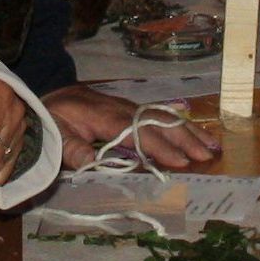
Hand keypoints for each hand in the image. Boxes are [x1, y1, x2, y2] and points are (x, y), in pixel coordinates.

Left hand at [45, 84, 219, 170]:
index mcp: (103, 114)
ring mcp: (127, 106)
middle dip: (184, 138)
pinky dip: (179, 124)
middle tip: (207, 155)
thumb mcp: (55, 135)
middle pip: (157, 121)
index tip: (181, 161)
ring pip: (163, 116)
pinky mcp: (129, 109)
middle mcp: (120, 107)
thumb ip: (72, 149)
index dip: (160, 147)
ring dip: (188, 131)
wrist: (48, 97)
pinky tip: (195, 132)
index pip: (136, 131)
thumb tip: (92, 163)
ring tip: (212, 145)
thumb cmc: (51, 120)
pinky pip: (158, 115)